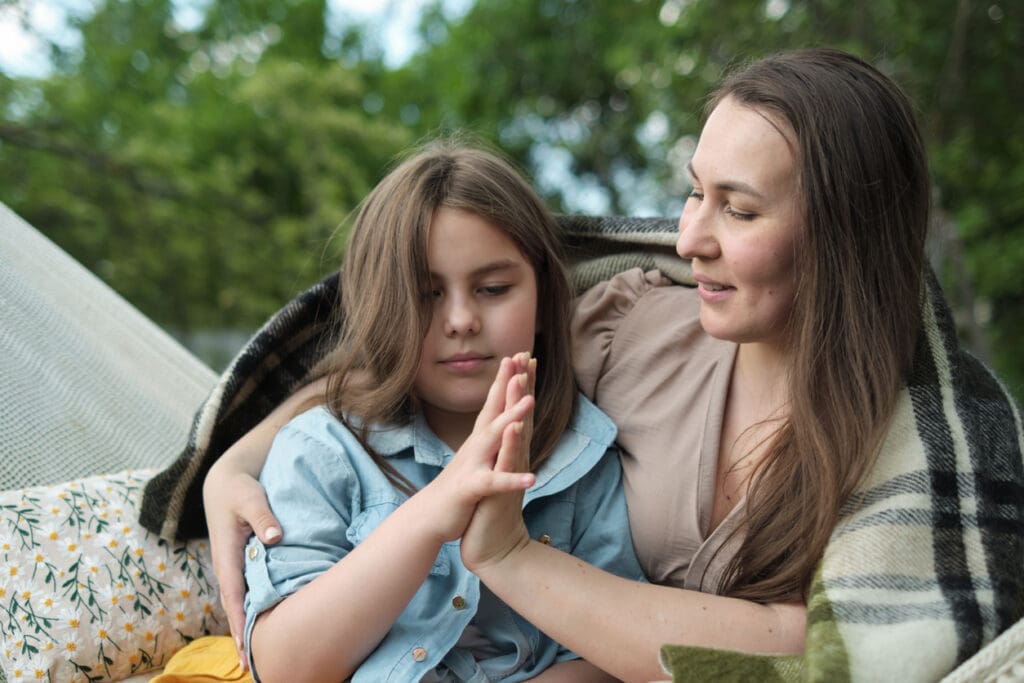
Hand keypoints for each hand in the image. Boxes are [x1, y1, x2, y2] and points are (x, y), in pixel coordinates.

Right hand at [203, 454, 280, 669]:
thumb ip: (263, 517)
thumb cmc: (238, 489)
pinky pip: (245, 591)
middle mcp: (227, 566)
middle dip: (240, 636)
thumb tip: (275, 538)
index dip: (240, 621)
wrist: (224, 480)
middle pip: (234, 607)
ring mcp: (232, 566)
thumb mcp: (250, 497)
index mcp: (227, 555)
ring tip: (254, 656)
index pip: (233, 595)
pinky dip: (251, 610)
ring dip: (246, 626)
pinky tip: (263, 624)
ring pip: (240, 601)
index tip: (245, 646)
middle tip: (249, 666)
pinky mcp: (240, 562)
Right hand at [413, 355, 535, 543]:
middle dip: (509, 386)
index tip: (519, 354)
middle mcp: (475, 446)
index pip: (494, 403)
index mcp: (479, 440)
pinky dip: (511, 480)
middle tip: (522, 361)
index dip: (506, 379)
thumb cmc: (458, 486)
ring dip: (512, 420)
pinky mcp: (470, 489)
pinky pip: (493, 483)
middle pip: (494, 410)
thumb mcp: (476, 458)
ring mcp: (472, 465)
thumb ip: (488, 437)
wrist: (430, 517)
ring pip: (494, 439)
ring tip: (531, 402)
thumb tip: (498, 416)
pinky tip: (531, 478)